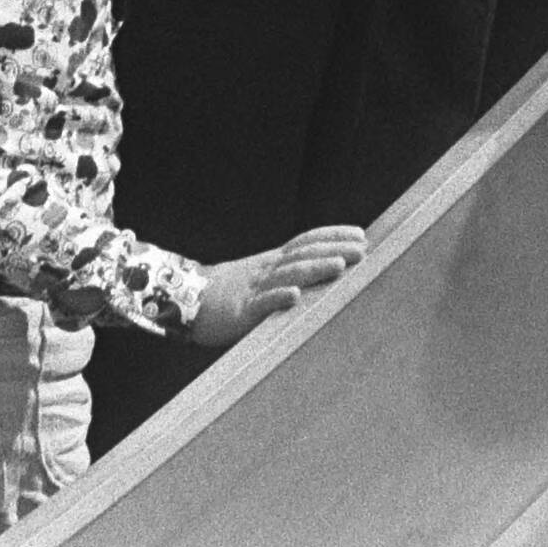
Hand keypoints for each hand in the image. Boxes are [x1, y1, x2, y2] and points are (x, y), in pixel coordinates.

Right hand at [190, 224, 367, 348]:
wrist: (185, 301)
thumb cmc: (228, 293)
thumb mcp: (259, 276)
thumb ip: (286, 272)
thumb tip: (322, 269)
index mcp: (272, 261)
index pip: (306, 241)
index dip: (333, 235)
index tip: (361, 234)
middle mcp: (266, 269)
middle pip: (304, 255)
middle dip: (334, 250)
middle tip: (362, 250)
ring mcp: (253, 289)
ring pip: (287, 276)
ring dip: (314, 269)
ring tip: (338, 266)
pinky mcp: (240, 312)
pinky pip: (260, 304)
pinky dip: (277, 298)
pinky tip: (294, 297)